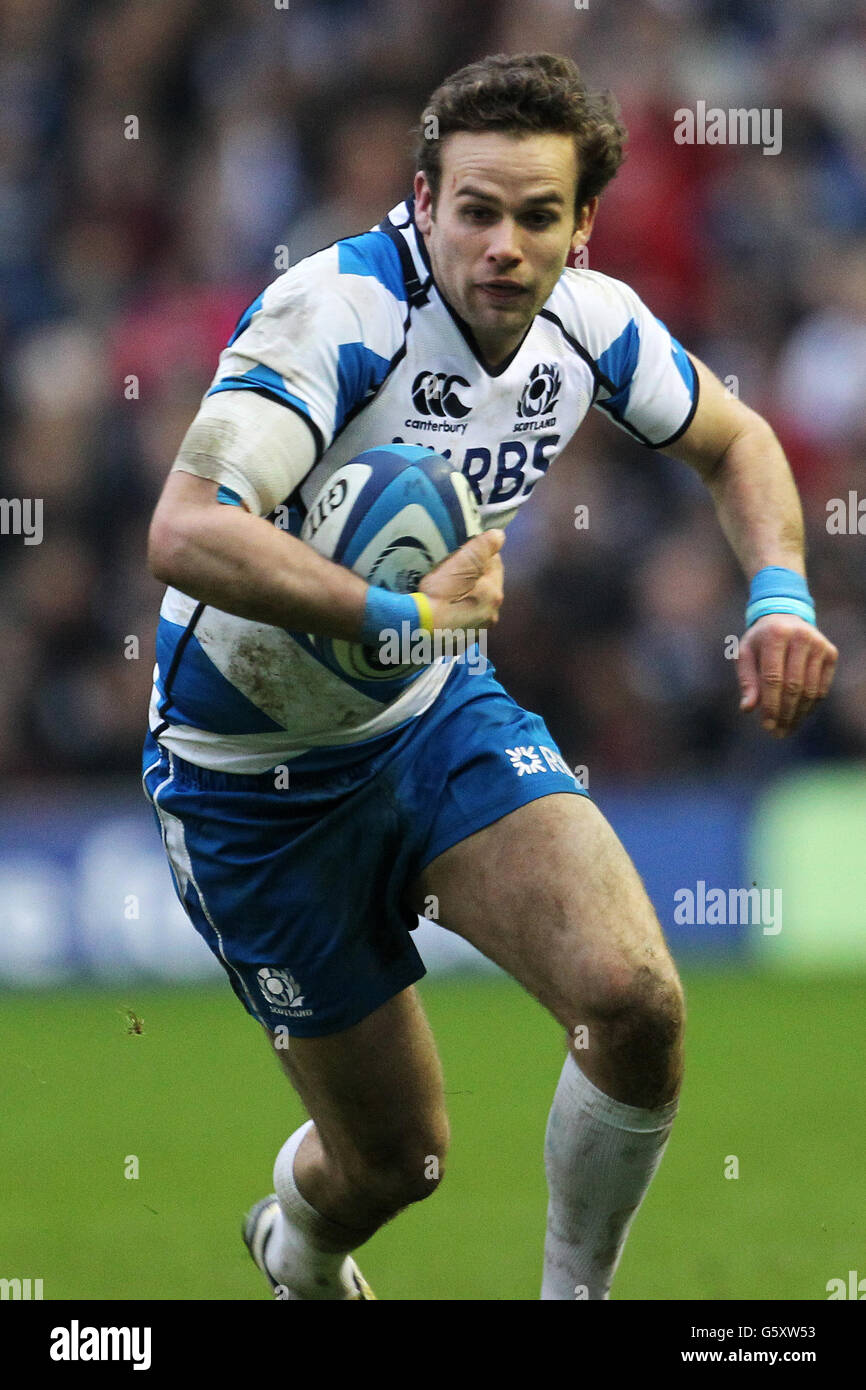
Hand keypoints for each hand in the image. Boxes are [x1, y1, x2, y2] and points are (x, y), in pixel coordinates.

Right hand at [419, 528, 504, 631]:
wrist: (414, 629)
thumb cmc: (438, 594)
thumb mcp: (460, 563)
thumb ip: (483, 546)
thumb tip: (499, 536)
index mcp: (494, 594)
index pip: (495, 564)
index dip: (480, 555)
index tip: (462, 553)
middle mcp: (491, 616)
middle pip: (486, 588)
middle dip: (475, 578)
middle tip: (452, 572)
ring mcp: (476, 632)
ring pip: (475, 606)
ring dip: (466, 598)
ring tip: (446, 592)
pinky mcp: (460, 644)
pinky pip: (463, 623)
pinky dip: (456, 616)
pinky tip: (442, 612)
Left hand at [736, 614, 837, 736]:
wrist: (785, 618)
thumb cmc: (760, 641)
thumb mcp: (745, 654)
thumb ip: (746, 680)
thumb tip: (748, 709)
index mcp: (775, 635)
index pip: (774, 678)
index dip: (770, 705)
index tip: (766, 726)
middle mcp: (800, 638)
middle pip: (794, 687)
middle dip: (785, 714)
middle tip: (777, 733)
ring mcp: (819, 645)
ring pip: (811, 690)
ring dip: (799, 714)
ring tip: (787, 729)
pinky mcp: (831, 653)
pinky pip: (822, 688)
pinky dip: (811, 706)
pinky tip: (799, 716)